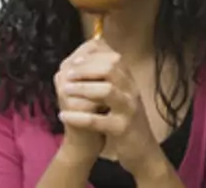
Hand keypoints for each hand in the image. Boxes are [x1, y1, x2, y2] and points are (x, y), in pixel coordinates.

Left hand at [58, 39, 163, 178]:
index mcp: (130, 82)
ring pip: (106, 91)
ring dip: (82, 88)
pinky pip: (97, 121)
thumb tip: (94, 55)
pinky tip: (64, 116)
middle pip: (111, 69)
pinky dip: (78, 117)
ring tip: (65, 90)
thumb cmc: (125, 119)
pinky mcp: (122, 129)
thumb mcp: (122, 95)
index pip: (114, 58)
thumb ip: (111, 78)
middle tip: (68, 73)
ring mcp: (128, 110)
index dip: (94, 57)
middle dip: (86, 69)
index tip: (76, 60)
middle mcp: (131, 92)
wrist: (142, 149)